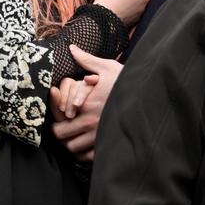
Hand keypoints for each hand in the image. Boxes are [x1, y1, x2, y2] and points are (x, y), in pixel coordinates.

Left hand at [49, 45, 123, 161]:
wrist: (149, 97)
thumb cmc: (127, 81)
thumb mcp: (107, 67)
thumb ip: (87, 60)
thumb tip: (71, 47)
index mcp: (85, 105)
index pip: (58, 121)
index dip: (54, 121)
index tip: (59, 118)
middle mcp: (90, 122)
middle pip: (62, 137)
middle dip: (60, 133)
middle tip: (64, 128)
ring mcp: (100, 136)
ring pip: (74, 149)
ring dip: (71, 144)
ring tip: (74, 136)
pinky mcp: (110, 144)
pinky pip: (89, 157)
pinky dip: (85, 154)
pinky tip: (87, 145)